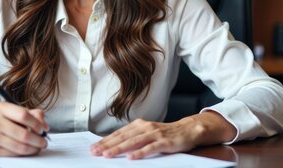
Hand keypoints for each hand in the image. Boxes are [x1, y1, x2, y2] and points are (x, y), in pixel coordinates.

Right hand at [0, 101, 48, 155]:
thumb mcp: (13, 110)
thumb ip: (32, 113)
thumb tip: (44, 124)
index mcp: (1, 107)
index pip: (24, 115)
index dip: (37, 124)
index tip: (43, 129)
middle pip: (23, 134)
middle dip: (38, 140)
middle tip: (44, 141)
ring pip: (19, 146)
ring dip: (33, 149)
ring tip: (38, 147)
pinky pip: (13, 154)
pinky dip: (24, 153)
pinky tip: (28, 150)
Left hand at [90, 111, 235, 159]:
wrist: (188, 129)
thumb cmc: (166, 133)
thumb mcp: (147, 133)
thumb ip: (133, 137)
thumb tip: (115, 144)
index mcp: (139, 125)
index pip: (118, 134)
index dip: (105, 141)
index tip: (93, 148)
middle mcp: (145, 127)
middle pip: (123, 137)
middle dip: (107, 145)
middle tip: (95, 152)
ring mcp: (154, 134)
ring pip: (133, 142)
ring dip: (119, 148)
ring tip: (108, 155)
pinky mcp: (164, 141)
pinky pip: (150, 148)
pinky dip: (140, 153)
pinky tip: (131, 158)